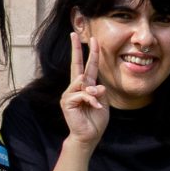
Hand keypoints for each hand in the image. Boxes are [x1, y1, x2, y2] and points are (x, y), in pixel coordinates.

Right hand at [62, 32, 108, 147]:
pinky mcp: (67, 101)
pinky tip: (95, 107)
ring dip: (93, 91)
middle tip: (74, 34)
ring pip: (81, 81)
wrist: (89, 136)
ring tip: (97, 101)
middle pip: (76, 64)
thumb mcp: (102, 102)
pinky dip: (91, 100)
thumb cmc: (95, 119)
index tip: (93, 39)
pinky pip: (81, 94)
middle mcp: (75, 87)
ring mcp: (69, 94)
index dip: (91, 53)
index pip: (87, 66)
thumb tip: (96, 85)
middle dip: (76, 49)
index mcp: (85, 86)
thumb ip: (100, 91)